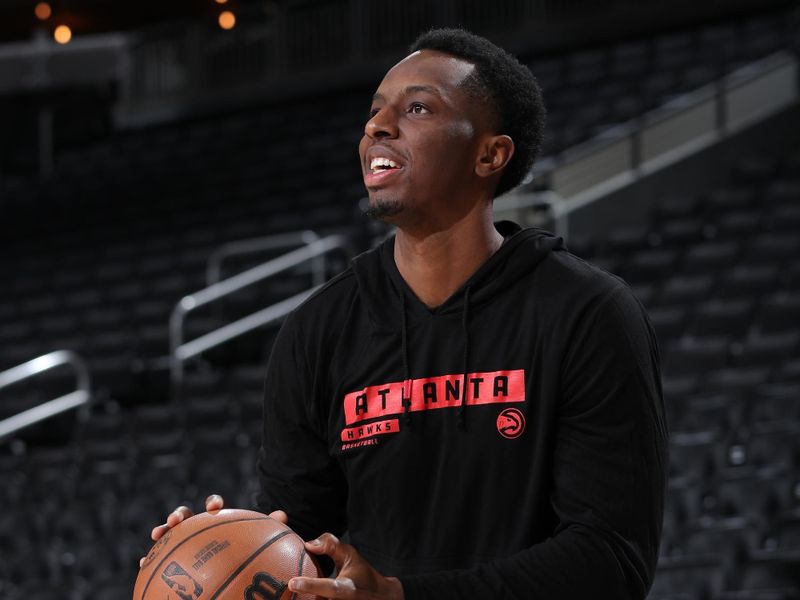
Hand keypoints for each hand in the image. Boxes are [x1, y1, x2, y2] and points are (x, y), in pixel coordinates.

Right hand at [139, 494, 287, 566]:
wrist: (229, 565)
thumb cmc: (244, 549)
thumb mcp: (256, 540)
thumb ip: (268, 528)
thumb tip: (282, 515)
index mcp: (217, 519)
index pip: (214, 506)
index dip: (213, 503)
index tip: (214, 508)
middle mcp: (197, 526)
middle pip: (186, 515)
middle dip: (179, 514)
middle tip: (176, 521)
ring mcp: (182, 540)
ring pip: (168, 533)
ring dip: (162, 531)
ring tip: (157, 536)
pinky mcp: (172, 556)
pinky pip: (158, 556)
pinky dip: (150, 557)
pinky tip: (142, 563)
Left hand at [288, 533, 403, 599]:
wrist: (381, 599)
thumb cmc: (361, 574)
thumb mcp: (350, 555)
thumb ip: (331, 545)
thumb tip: (308, 544)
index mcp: (347, 589)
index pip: (329, 588)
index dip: (311, 585)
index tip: (292, 582)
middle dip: (299, 599)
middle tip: (279, 593)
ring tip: (281, 597)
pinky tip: (294, 597)